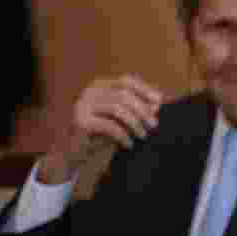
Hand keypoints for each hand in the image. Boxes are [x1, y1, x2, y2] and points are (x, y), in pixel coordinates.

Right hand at [40, 75, 162, 183]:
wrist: (76, 155)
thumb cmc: (102, 135)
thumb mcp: (123, 121)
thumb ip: (138, 110)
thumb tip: (158, 104)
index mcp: (100, 86)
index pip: (125, 81)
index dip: (144, 89)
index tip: (160, 101)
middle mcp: (90, 91)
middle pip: (123, 94)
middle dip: (142, 110)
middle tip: (154, 125)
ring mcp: (82, 105)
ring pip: (117, 108)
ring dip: (135, 123)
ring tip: (143, 136)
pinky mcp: (80, 121)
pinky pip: (109, 125)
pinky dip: (123, 135)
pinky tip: (129, 145)